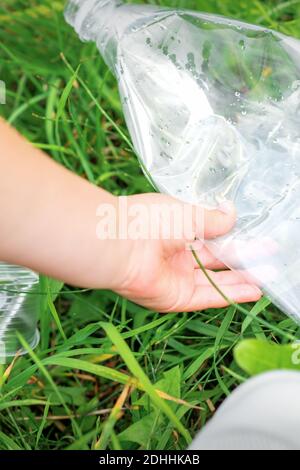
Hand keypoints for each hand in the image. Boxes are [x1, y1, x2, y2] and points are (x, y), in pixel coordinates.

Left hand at [109, 193, 261, 311]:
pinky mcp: (176, 297)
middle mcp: (177, 254)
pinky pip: (208, 296)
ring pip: (215, 280)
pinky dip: (230, 295)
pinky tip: (252, 292)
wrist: (120, 243)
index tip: (259, 238)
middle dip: (243, 260)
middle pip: (216, 260)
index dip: (236, 237)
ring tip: (267, 278)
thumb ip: (212, 219)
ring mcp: (177, 277)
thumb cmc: (149, 220)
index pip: (212, 236)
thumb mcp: (187, 214)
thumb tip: (231, 213)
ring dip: (240, 280)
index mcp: (177, 230)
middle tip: (269, 260)